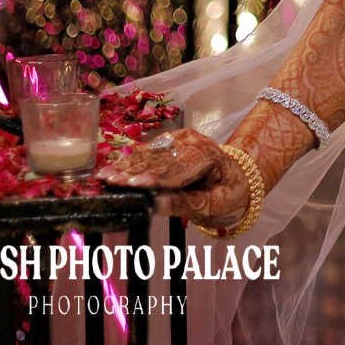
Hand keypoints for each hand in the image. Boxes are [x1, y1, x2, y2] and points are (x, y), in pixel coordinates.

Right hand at [97, 127, 253, 230]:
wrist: (241, 175)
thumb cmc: (231, 193)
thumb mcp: (216, 205)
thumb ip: (185, 204)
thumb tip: (154, 205)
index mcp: (210, 156)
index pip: (176, 168)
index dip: (151, 177)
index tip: (129, 185)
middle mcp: (193, 142)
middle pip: (159, 158)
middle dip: (132, 170)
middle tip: (106, 181)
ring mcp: (181, 140)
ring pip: (150, 153)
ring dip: (126, 165)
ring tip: (103, 175)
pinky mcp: (171, 143)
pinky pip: (149, 152)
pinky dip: (130, 161)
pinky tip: (112, 167)